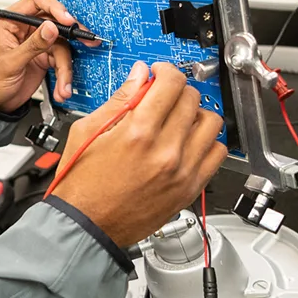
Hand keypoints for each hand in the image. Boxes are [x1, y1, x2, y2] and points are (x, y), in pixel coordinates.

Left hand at [0, 0, 97, 112]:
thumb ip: (32, 45)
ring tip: (64, 86)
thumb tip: (50, 28)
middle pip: (55, 22)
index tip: (67, 19)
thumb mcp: (10, 62)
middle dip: (71, 35)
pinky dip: (64, 76)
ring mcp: (37, 42)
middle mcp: (26, 29)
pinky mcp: (45, 57)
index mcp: (11, 22)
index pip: (36, 2)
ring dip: (65, 68)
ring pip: (62, 45)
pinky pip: (61, 61)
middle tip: (87, 41)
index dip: (54, 6)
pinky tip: (62, 89)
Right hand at [51, 61, 227, 247]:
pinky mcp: (189, 188)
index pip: (170, 83)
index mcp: (138, 132)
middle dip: (176, 90)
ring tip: (178, 118)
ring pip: (211, 123)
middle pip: (191, 99)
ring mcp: (182, 171)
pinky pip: (217, 153)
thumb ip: (119, 100)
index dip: (164, 71)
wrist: (86, 226)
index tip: (158, 74)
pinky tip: (188, 142)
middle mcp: (165, 151)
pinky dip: (206, 141)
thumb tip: (139, 76)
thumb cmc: (81, 184)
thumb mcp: (88, 131)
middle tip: (163, 95)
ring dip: (195, 113)